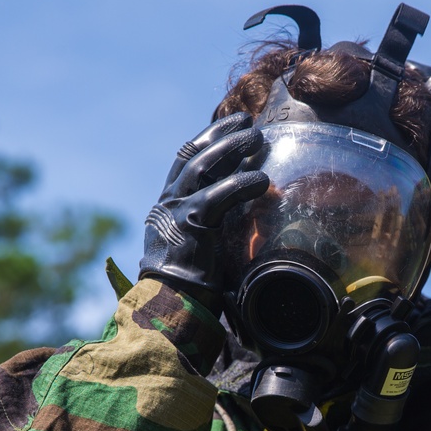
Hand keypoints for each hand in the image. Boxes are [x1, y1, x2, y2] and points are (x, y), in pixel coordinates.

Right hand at [139, 113, 268, 314]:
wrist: (171, 309)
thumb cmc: (192, 285)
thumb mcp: (204, 243)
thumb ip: (219, 220)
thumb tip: (251, 200)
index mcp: (168, 206)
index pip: (186, 162)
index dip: (210, 139)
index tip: (233, 126)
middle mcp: (167, 204)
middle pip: (193, 155)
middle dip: (221, 135)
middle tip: (248, 121)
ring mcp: (174, 212)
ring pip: (202, 167)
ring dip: (231, 148)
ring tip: (257, 137)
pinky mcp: (189, 225)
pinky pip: (218, 196)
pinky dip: (242, 184)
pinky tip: (263, 179)